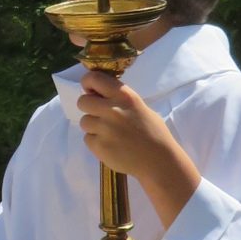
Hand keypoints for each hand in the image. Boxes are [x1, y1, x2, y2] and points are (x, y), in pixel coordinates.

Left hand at [76, 70, 199, 226]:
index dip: (87, 83)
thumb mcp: (139, 106)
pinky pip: (88, 139)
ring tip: (110, 133)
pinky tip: (111, 145)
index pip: (94, 78)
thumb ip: (118, 100)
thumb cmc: (153, 132)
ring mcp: (104, 128)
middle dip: (89, 107)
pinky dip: (96, 142)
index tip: (90, 90)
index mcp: (124, 96)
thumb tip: (98, 95)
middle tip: (100, 115)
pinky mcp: (98, 145)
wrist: (158, 161)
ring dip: (93, 126)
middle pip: (82, 101)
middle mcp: (112, 109)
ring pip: (84, 121)